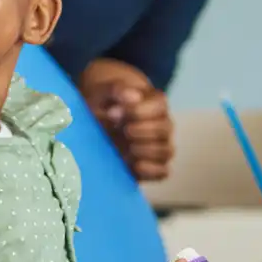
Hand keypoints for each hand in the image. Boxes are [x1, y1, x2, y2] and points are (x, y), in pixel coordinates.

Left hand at [80, 60, 173, 180]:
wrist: (95, 119)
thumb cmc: (101, 102)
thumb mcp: (102, 91)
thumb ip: (116, 90)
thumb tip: (132, 97)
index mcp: (154, 103)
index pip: (159, 106)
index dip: (139, 111)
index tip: (114, 113)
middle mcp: (162, 124)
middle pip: (165, 129)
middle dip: (144, 131)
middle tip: (125, 131)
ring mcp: (160, 146)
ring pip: (167, 151)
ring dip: (148, 151)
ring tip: (129, 148)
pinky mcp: (153, 165)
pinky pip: (163, 171)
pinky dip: (152, 171)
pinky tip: (135, 165)